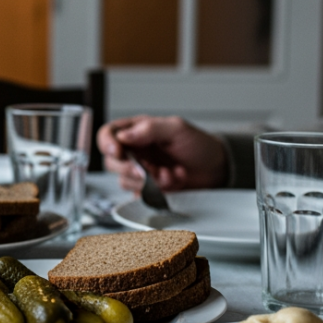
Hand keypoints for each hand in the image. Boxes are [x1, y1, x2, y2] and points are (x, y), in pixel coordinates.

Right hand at [97, 115, 227, 192]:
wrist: (216, 168)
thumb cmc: (198, 145)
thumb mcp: (176, 128)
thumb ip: (150, 129)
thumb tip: (124, 135)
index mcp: (137, 130)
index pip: (108, 134)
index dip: (107, 143)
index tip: (118, 152)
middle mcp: (135, 151)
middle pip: (111, 161)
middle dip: (129, 168)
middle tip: (148, 170)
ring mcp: (140, 171)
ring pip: (124, 180)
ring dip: (147, 181)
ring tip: (169, 174)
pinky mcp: (147, 189)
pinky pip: (138, 194)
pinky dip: (154, 192)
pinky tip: (171, 183)